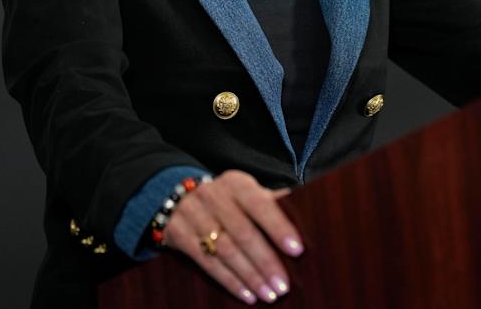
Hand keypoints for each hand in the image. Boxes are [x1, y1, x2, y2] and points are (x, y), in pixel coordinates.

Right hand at [162, 170, 302, 304]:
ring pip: (226, 251)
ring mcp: (194, 215)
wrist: (174, 196)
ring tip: (269, 294)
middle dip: (265, 262)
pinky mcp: (180, 235)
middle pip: (243, 233)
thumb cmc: (225, 199)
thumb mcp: (244, 191)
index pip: (260, 204)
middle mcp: (214, 196)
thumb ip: (270, 201)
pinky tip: (247, 295)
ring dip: (250, 276)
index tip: (297, 250)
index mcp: (236, 184)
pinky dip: (229, 281)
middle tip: (283, 285)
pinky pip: (207, 263)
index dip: (278, 227)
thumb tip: (307, 206)